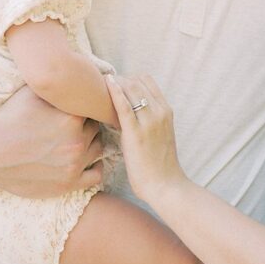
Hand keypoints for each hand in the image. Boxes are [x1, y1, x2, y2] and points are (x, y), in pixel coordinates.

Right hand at [0, 86, 104, 198]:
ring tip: (76, 140)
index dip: (82, 107)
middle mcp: (77, 141)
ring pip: (98, 149)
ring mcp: (74, 165)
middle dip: (86, 125)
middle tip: (72, 125)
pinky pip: (97, 175)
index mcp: (71, 118)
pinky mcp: (69, 184)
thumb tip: (70, 72)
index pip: (91, 108)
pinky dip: (94, 167)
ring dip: (90, 144)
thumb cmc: (8, 120)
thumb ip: (56, 85)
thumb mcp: (30, 93)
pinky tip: (85, 160)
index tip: (74, 109)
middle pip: (96, 128)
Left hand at [106, 74, 185, 205]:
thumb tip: (131, 110)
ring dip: (114, 84)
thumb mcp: (160, 133)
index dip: (129, 78)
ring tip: (98, 88)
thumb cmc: (159, 163)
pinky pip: (124, 106)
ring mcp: (149, 121)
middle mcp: (160, 111)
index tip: (116, 85)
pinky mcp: (136, 132)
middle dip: (119, 79)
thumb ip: (149, 119)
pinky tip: (105, 85)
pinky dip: (114, 92)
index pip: (146, 80)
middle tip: (102, 86)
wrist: (165, 185)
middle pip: (136, 81)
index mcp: (166, 110)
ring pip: (130, 88)